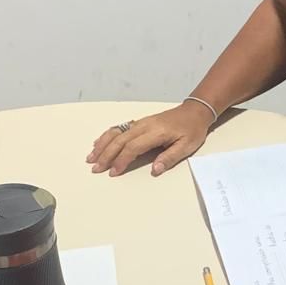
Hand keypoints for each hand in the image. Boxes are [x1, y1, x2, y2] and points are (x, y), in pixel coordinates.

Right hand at [88, 102, 212, 177]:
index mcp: (155, 132)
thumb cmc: (192, 130)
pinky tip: (98, 143)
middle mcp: (144, 126)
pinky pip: (119, 128)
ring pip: (116, 133)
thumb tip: (154, 170)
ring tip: (91, 157)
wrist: (194, 111)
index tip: (113, 172)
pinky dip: (106, 136)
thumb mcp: (187, 146)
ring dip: (102, 145)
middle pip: (120, 140)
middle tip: (95, 168)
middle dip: (106, 155)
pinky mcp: (139, 122)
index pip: (133, 147)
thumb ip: (170, 158)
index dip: (122, 160)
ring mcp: (140, 123)